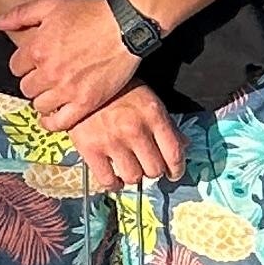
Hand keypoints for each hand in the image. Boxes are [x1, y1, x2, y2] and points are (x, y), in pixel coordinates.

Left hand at [0, 0, 139, 131]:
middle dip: (34, 82)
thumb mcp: (51, 5)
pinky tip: (53, 117)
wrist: (125, 26)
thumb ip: (19, 15)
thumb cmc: (90, 12)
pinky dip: (52, 122)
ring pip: (40, 105)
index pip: (16, 67)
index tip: (36, 63)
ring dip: (44, 99)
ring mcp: (67, 89)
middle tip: (47, 76)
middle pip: (26, 88)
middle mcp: (49, 71)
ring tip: (54, 92)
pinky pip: (59, 123)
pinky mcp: (85, 102)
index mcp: (37, 48)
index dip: (25, 64)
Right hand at [63, 85, 185, 193]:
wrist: (79, 80)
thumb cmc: (117, 89)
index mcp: (153, 115)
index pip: (174, 153)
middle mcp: (134, 130)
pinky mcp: (90, 149)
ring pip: (134, 177)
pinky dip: (113, 184)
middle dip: (154, 170)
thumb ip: (166, 123)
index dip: (177, 169)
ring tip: (130, 169)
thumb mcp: (147, 98)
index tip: (173, 173)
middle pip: (155, 169)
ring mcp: (111, 141)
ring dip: (134, 176)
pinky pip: (107, 180)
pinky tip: (114, 178)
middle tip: (147, 165)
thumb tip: (183, 145)